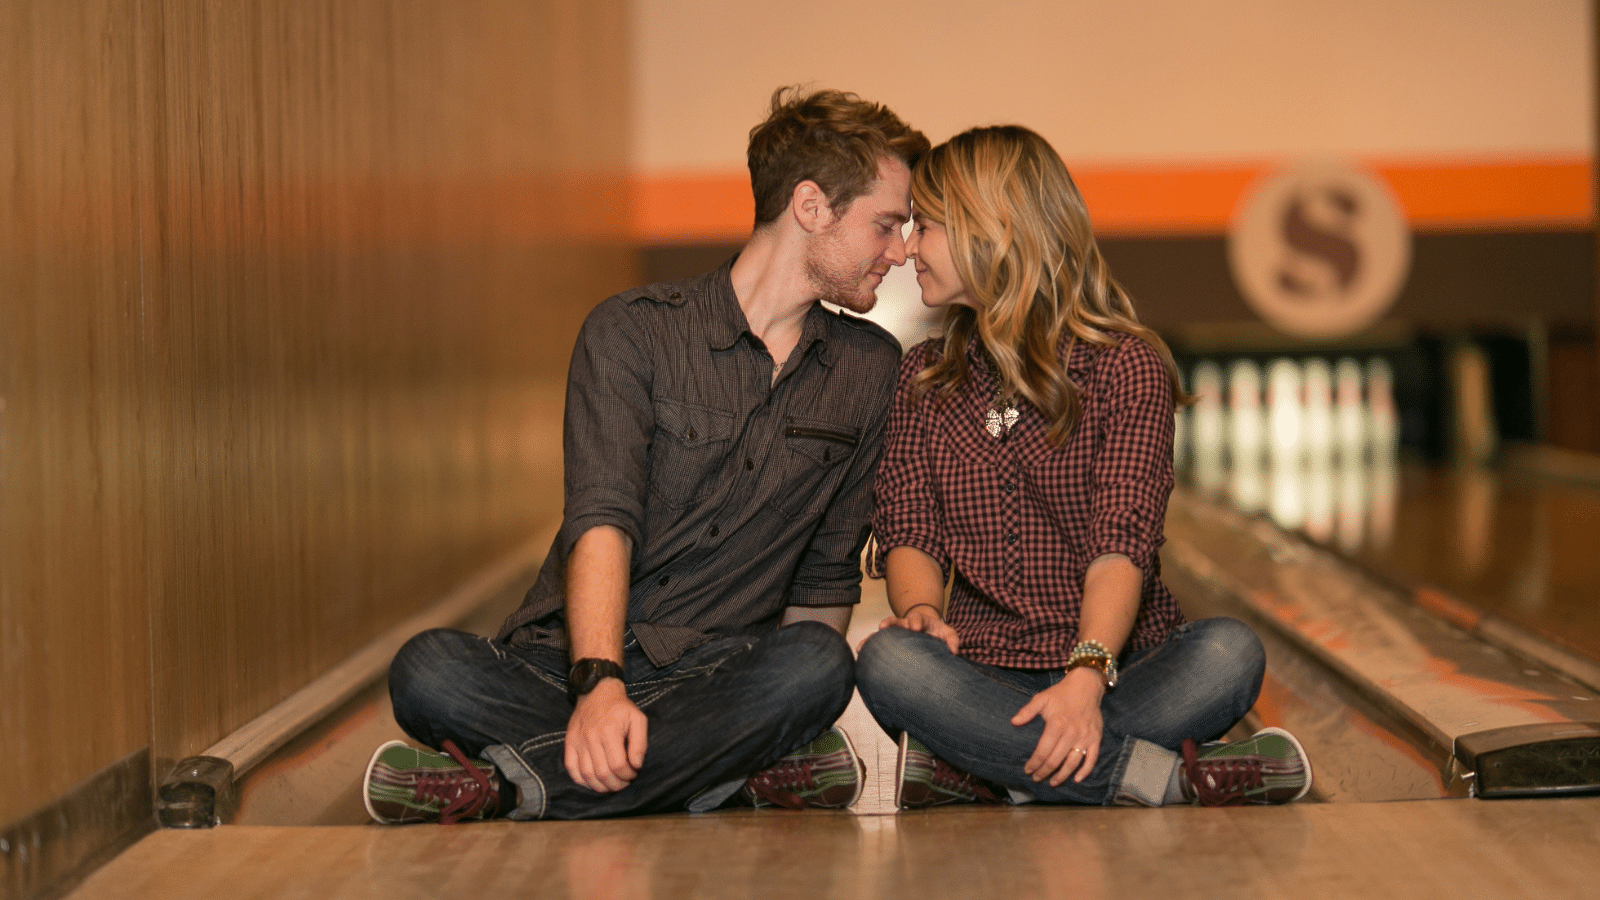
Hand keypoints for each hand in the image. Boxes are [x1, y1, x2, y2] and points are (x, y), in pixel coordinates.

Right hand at [564, 678, 647, 791]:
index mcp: (609, 731)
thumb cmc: (620, 707)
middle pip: (602, 773)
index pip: (618, 765)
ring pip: (587, 775)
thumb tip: (636, 765)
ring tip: (611, 785)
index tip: (633, 773)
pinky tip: (594, 782)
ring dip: (600, 786)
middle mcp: (591, 737)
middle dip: (616, 784)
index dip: (628, 775)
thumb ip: (640, 743)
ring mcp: (578, 741)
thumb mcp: (638, 719)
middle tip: (624, 783)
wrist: (597, 692)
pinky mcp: (569, 742)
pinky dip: (582, 781)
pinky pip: (572, 769)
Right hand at [870, 604, 959, 653]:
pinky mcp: (890, 640)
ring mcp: (896, 632)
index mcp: (920, 621)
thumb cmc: (936, 632)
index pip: (917, 618)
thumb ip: (952, 640)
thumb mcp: (948, 633)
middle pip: (896, 621)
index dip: (915, 621)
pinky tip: (860, 652)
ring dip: (874, 636)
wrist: (926, 629)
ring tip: (864, 644)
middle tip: (883, 626)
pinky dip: (868, 645)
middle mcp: (905, 624)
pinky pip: (877, 642)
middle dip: (891, 623)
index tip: (915, 627)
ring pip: (883, 631)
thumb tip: (954, 652)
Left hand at [1010, 667, 1105, 786]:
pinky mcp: (1096, 738)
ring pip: (1072, 763)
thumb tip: (1013, 722)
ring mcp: (1085, 737)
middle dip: (1044, 772)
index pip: (1042, 752)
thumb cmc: (1061, 693)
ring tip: (1052, 782)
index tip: (1027, 770)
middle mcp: (1071, 733)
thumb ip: (1027, 711)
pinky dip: (1085, 771)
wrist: (1086, 686)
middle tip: (1036, 778)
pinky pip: (1091, 759)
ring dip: (1062, 776)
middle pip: (1055, 760)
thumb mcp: (1041, 698)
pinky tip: (1076, 779)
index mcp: (1056, 725)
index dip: (1033, 764)